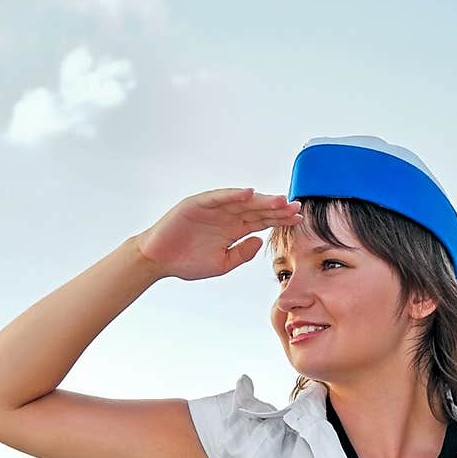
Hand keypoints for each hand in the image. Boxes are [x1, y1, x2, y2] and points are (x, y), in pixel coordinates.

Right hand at [134, 187, 302, 281]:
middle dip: (276, 208)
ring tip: (279, 200)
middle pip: (256, 209)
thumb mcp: (221, 264)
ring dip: (261, 200)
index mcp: (233, 229)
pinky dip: (233, 195)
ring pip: (242, 201)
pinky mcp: (198, 204)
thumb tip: (260, 241)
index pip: (261, 221)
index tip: (297, 219)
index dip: (279, 219)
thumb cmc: (187, 261)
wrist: (159, 260)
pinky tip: (250, 193)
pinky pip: (218, 197)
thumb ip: (241, 254)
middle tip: (295, 207)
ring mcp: (213, 208)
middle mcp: (226, 216)